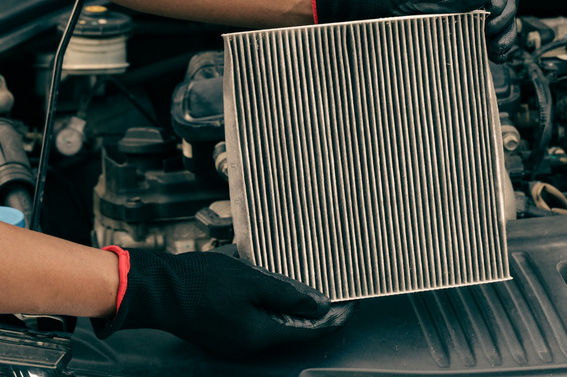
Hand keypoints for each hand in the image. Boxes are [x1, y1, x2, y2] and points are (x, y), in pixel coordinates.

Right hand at [92, 245, 354, 357]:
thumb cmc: (199, 282)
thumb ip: (288, 295)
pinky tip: (275, 289)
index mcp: (258, 336)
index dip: (332, 317)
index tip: (349, 303)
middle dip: (315, 312)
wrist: (155, 288)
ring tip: (307, 286)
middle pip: (293, 331)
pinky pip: (257, 323)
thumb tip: (319, 304)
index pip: (308, 331)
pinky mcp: (223, 332)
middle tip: (333, 291)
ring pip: (276, 326)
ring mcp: (234, 342)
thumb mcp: (251, 282)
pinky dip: (272, 308)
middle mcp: (248, 346)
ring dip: (292, 309)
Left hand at [312, 0, 519, 62]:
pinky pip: (485, 27)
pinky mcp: (458, 21)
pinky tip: (494, 53)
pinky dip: (494, 40)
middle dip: (505, 9)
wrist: (359, 8)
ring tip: (498, 48)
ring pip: (497, 9)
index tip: (493, 8)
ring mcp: (461, 0)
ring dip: (504, 28)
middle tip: (495, 30)